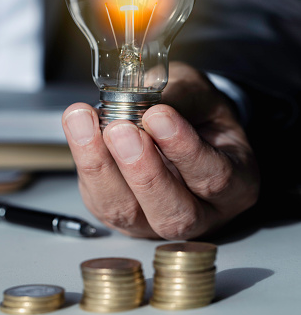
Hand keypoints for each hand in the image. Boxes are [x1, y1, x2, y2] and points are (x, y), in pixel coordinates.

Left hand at [62, 62, 259, 238]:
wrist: (180, 122)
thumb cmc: (198, 111)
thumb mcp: (200, 94)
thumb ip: (180, 97)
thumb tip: (146, 102)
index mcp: (235, 185)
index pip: (214, 178)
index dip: (184, 149)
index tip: (157, 115)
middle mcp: (201, 213)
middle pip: (174, 214)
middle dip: (143, 173)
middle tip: (121, 131)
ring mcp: (157, 221)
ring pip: (129, 213)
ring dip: (102, 169)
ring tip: (85, 125)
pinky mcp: (123, 216)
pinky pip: (100, 201)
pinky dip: (86, 165)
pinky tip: (80, 130)